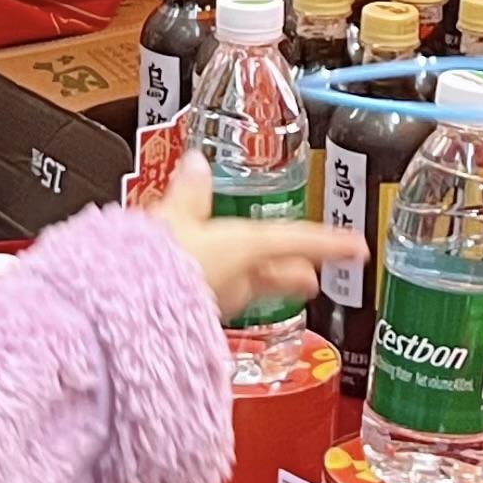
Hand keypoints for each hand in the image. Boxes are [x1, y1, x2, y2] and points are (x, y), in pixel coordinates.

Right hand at [153, 151, 358, 320]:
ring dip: (263, 281)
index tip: (357, 248)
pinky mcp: (197, 317)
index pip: (298, 242)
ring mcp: (220, 303)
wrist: (125, 312)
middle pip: (279, 274)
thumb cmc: (155, 267)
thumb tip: (197, 164)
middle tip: (314, 275)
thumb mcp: (172, 215)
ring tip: (268, 275)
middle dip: (296, 272)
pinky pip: (220, 298)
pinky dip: (224, 287)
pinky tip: (213, 284)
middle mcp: (240, 280)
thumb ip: (188, 192)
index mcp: (245, 249)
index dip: (329, 243)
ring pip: (253, 289)